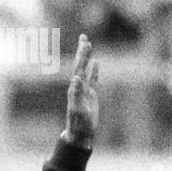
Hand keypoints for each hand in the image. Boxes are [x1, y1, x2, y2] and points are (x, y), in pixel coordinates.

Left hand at [63, 34, 98, 148]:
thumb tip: (76, 78)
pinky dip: (94, 70)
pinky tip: (96, 62)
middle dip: (82, 51)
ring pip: (86, 69)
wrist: (80, 134)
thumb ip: (77, 93)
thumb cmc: (79, 124)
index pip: (79, 68)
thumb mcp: (78, 109)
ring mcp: (84, 90)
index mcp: (75, 88)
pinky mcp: (90, 95)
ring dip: (87, 57)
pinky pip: (93, 79)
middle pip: (80, 65)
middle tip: (83, 36)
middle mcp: (78, 87)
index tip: (84, 43)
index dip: (82, 56)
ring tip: (88, 44)